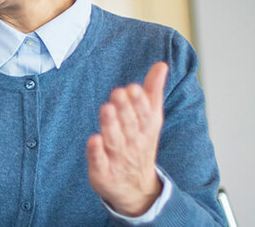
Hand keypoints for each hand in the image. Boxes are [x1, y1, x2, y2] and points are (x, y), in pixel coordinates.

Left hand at [86, 61, 167, 216]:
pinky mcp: (103, 172)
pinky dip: (96, 152)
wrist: (136, 189)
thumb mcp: (150, 120)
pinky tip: (93, 139)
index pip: (145, 115)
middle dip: (124, 110)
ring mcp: (118, 159)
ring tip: (106, 108)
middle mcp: (133, 144)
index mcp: (145, 130)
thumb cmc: (140, 145)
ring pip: (114, 141)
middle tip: (117, 92)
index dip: (139, 102)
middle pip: (129, 126)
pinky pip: (99, 161)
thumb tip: (161, 65)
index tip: (132, 87)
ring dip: (110, 125)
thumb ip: (153, 92)